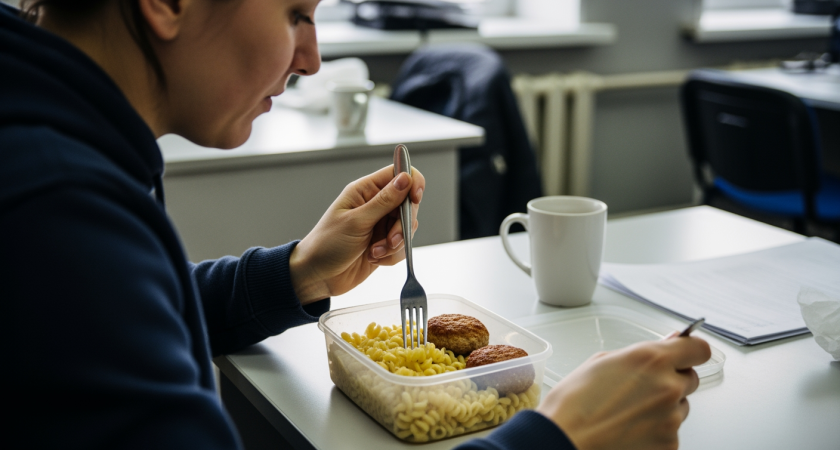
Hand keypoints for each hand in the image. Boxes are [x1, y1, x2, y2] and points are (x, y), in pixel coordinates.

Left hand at [289, 165, 424, 303]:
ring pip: (407, 227)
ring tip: (375, 252)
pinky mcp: (384, 243)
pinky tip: (374, 259)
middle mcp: (375, 205)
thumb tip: (406, 178)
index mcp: (365, 191)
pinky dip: (392, 255)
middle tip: (390, 240)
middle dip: (403, 225)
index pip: (398, 174)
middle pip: (408, 203)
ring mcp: (381, 224)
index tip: (414, 198)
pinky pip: (402, 246)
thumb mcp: (356, 221)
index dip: (412, 182)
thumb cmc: (327, 245)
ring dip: (395, 244)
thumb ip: (384, 201)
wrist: (317, 276)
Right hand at [537, 336, 711, 449]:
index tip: (686, 353)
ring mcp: (670, 418)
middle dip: (672, 380)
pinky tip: (629, 428)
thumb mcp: (602, 362)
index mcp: (651, 359)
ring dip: (663, 407)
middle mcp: (667, 387)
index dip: (691, 350)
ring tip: (629, 412)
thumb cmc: (573, 402)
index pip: (698, 349)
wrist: (564, 439)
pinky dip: (656, 430)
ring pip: (680, 407)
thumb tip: (664, 348)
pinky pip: (671, 432)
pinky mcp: (669, 444)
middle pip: (690, 379)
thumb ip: (640, 354)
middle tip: (643, 387)